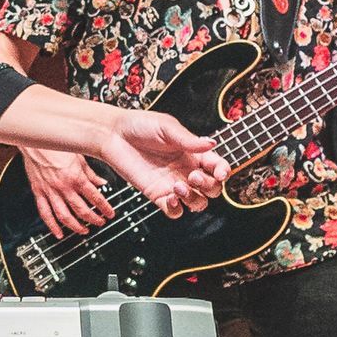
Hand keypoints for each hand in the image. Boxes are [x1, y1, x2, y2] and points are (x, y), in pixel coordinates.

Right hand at [22, 146, 115, 237]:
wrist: (36, 139)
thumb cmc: (57, 144)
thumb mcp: (80, 156)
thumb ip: (91, 173)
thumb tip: (101, 182)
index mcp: (76, 176)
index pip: (95, 197)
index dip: (105, 208)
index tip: (110, 213)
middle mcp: (63, 186)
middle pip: (82, 210)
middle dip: (93, 219)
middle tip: (100, 222)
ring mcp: (50, 191)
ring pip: (64, 215)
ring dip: (76, 226)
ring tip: (84, 230)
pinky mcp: (39, 192)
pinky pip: (45, 213)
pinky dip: (52, 226)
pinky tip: (58, 233)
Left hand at [98, 111, 227, 218]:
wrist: (113, 135)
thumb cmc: (140, 125)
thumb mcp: (166, 127)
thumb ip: (188, 139)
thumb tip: (212, 143)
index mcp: (194, 153)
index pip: (217, 167)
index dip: (223, 172)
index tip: (219, 172)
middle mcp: (186, 170)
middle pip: (212, 189)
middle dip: (208, 186)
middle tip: (193, 176)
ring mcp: (173, 184)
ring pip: (197, 203)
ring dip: (194, 199)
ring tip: (178, 186)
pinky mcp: (157, 194)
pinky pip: (174, 211)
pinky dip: (177, 210)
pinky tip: (171, 198)